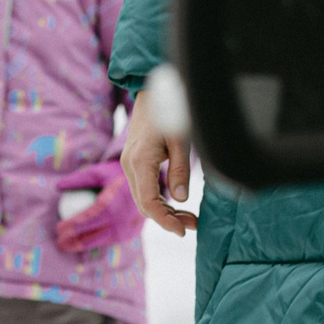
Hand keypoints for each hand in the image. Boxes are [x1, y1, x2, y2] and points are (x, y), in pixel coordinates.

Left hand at [54, 161, 142, 250]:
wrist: (151, 181)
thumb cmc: (120, 173)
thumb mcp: (99, 171)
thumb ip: (79, 179)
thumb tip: (58, 187)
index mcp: (112, 204)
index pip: (87, 219)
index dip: (71, 226)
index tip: (58, 229)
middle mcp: (121, 219)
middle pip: (93, 234)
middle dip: (74, 240)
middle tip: (58, 241)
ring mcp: (128, 228)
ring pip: (102, 241)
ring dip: (83, 245)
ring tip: (66, 246)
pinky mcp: (133, 233)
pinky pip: (111, 240)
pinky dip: (97, 242)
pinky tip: (84, 243)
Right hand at [123, 88, 195, 236]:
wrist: (151, 93)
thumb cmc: (168, 112)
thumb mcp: (180, 140)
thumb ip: (180, 170)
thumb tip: (181, 199)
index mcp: (140, 161)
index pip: (148, 202)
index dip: (165, 220)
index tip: (183, 230)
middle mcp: (130, 166)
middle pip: (144, 205)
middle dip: (168, 219)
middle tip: (193, 225)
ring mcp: (130, 165)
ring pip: (144, 199)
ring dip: (165, 211)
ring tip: (189, 218)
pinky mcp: (135, 164)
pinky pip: (144, 189)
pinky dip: (159, 201)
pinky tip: (177, 204)